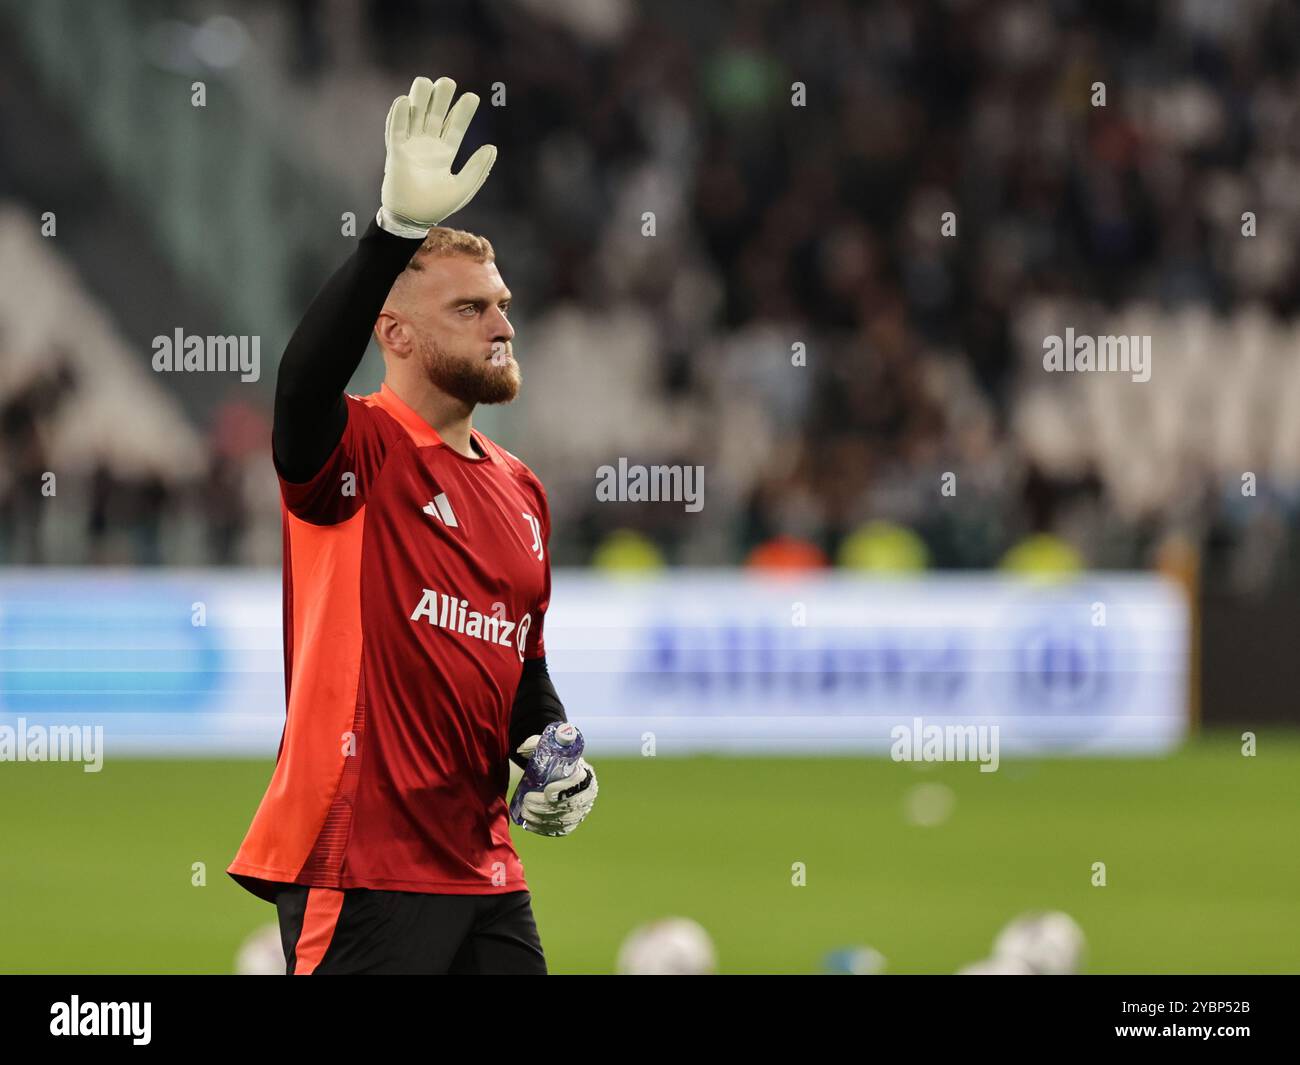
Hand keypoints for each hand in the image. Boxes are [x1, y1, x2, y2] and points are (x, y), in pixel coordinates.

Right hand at [379, 75, 496, 236]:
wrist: (413, 219)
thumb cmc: (437, 206)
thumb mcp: (463, 188)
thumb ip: (477, 168)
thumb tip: (492, 147)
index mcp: (445, 153)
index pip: (456, 127)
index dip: (463, 112)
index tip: (472, 97)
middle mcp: (428, 145)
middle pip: (435, 115)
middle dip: (441, 98)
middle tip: (448, 82)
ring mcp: (412, 146)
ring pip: (415, 116)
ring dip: (419, 99)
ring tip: (426, 82)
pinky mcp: (395, 151)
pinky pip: (396, 129)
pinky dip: (399, 115)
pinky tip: (404, 100)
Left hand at [514, 734, 597, 836]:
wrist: (557, 774)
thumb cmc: (552, 759)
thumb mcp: (546, 747)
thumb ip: (535, 744)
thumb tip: (522, 750)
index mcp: (585, 773)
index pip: (580, 784)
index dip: (565, 789)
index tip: (547, 791)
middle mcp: (587, 794)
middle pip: (570, 806)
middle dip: (546, 807)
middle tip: (527, 802)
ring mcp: (581, 810)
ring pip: (563, 820)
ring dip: (541, 818)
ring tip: (525, 811)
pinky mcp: (571, 822)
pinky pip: (559, 830)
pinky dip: (544, 829)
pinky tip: (530, 823)